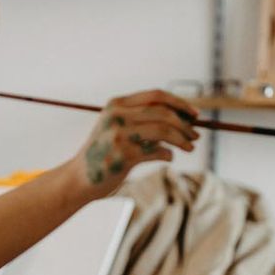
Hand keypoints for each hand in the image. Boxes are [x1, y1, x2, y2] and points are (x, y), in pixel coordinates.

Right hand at [70, 90, 200, 198]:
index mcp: (116, 104)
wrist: (79, 179)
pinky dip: (168, 154)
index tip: (195, 114)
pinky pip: (157, 152)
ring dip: (182, 139)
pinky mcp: (125, 156)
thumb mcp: (118, 128)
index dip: (179, 103)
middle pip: (163, 113)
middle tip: (196, 135)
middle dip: (184, 124)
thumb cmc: (105, 153)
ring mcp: (120, 135)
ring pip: (164, 131)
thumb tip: (183, 119)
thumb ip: (142, 120)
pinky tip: (169, 157)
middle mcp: (117, 116)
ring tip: (190, 147)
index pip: (156, 95)